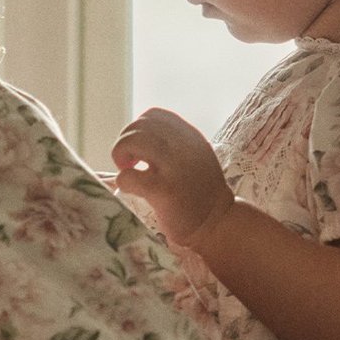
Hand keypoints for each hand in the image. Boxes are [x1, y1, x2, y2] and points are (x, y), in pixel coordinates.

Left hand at [110, 107, 233, 246]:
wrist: (218, 224)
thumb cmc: (199, 196)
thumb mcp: (193, 158)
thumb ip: (173, 145)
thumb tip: (137, 140)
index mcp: (190, 136)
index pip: (154, 115)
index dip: (138, 129)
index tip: (140, 151)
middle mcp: (184, 146)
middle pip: (139, 126)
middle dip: (125, 143)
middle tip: (128, 164)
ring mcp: (175, 167)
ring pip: (133, 141)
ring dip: (121, 155)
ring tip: (128, 172)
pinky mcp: (165, 190)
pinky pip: (130, 175)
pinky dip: (123, 181)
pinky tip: (131, 189)